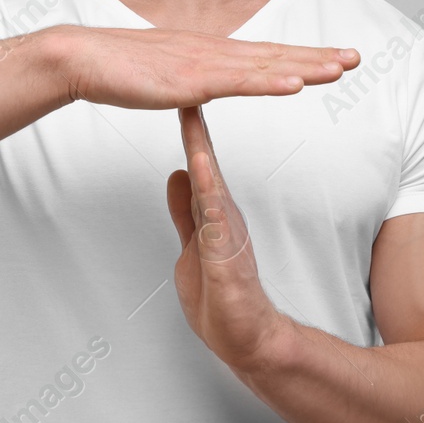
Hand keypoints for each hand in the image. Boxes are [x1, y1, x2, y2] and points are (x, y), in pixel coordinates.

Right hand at [52, 25, 357, 110]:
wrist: (82, 58)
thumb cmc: (114, 69)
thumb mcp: (161, 76)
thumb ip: (185, 80)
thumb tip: (199, 88)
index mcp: (207, 52)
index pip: (263, 55)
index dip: (300, 56)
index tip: (333, 58)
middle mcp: (212, 53)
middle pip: (274, 56)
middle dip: (317, 57)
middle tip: (356, 58)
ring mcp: (203, 64)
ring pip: (264, 66)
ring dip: (305, 67)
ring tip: (339, 68)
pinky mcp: (189, 80)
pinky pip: (238, 83)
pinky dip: (270, 82)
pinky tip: (295, 84)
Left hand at [166, 105, 291, 372]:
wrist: (246, 338)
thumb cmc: (221, 295)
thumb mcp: (193, 242)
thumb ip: (186, 209)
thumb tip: (177, 174)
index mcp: (213, 210)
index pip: (198, 161)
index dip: (188, 128)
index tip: (176, 93)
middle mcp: (223, 214)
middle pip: (207, 162)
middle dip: (197, 124)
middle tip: (189, 83)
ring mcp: (226, 234)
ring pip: (212, 184)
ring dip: (202, 150)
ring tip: (192, 117)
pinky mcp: (227, 256)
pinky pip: (216, 221)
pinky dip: (208, 194)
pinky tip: (200, 172)